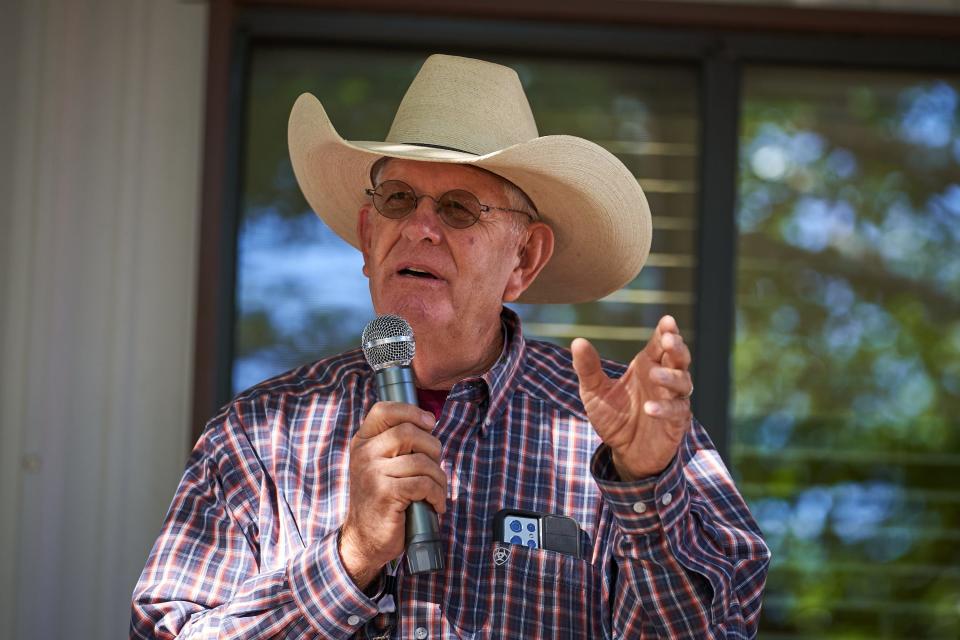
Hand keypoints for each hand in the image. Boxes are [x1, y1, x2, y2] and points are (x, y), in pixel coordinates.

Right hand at [339, 402, 445, 588]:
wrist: (364, 539)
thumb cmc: (381, 499)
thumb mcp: (380, 465)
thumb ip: (396, 443)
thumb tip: (429, 420)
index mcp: (363, 442)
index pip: (384, 410)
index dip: (411, 411)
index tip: (429, 423)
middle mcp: (364, 454)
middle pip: (409, 432)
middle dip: (432, 448)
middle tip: (434, 467)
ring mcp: (373, 473)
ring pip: (421, 461)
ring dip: (438, 478)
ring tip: (436, 491)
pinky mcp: (386, 493)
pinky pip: (424, 484)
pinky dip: (437, 495)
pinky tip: (435, 504)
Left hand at [572, 315, 693, 480]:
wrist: (623, 453)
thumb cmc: (613, 417)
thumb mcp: (594, 392)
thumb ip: (588, 368)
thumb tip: (577, 342)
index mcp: (647, 366)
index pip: (660, 344)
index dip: (666, 331)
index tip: (667, 321)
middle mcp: (664, 380)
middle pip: (678, 358)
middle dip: (677, 347)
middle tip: (669, 340)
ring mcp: (673, 400)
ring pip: (683, 382)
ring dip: (670, 377)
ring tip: (653, 375)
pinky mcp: (676, 423)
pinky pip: (676, 412)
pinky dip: (665, 408)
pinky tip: (649, 408)